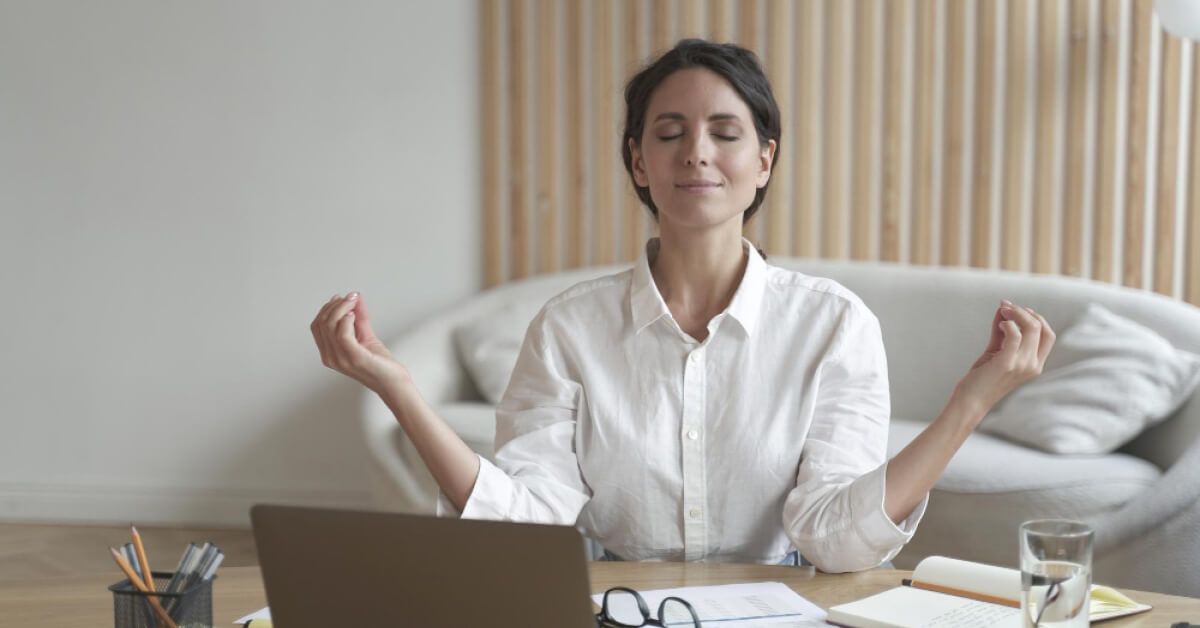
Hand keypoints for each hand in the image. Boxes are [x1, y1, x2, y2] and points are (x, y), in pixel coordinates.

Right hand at [310, 292, 411, 393]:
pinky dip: (347, 320)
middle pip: (321, 323)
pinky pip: (343, 334)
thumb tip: (355, 298)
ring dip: (342, 308)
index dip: (326, 309)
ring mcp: (341, 359)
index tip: (340, 297)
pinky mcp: (354, 358)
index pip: (317, 326)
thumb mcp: (366, 335)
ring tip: (354, 302)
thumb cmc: (380, 365)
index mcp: (329, 353)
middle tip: (350, 297)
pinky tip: (354, 314)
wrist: (392, 383)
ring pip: (330, 326)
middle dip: (335, 305)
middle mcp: (331, 358)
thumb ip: (359, 317)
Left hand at [953, 300, 1055, 419]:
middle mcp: (1033, 365)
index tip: (1019, 309)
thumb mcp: (997, 351)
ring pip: (1031, 328)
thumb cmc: (983, 377)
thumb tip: (1004, 307)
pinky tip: (1000, 324)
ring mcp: (1022, 365)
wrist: (971, 401)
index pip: (1049, 335)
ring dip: (1015, 313)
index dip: (1037, 318)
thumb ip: (1002, 331)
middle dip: (1024, 312)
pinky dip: (1008, 324)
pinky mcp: (1007, 363)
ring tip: (1002, 310)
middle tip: (1006, 306)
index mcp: (1035, 364)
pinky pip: (1014, 334)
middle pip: (1041, 328)